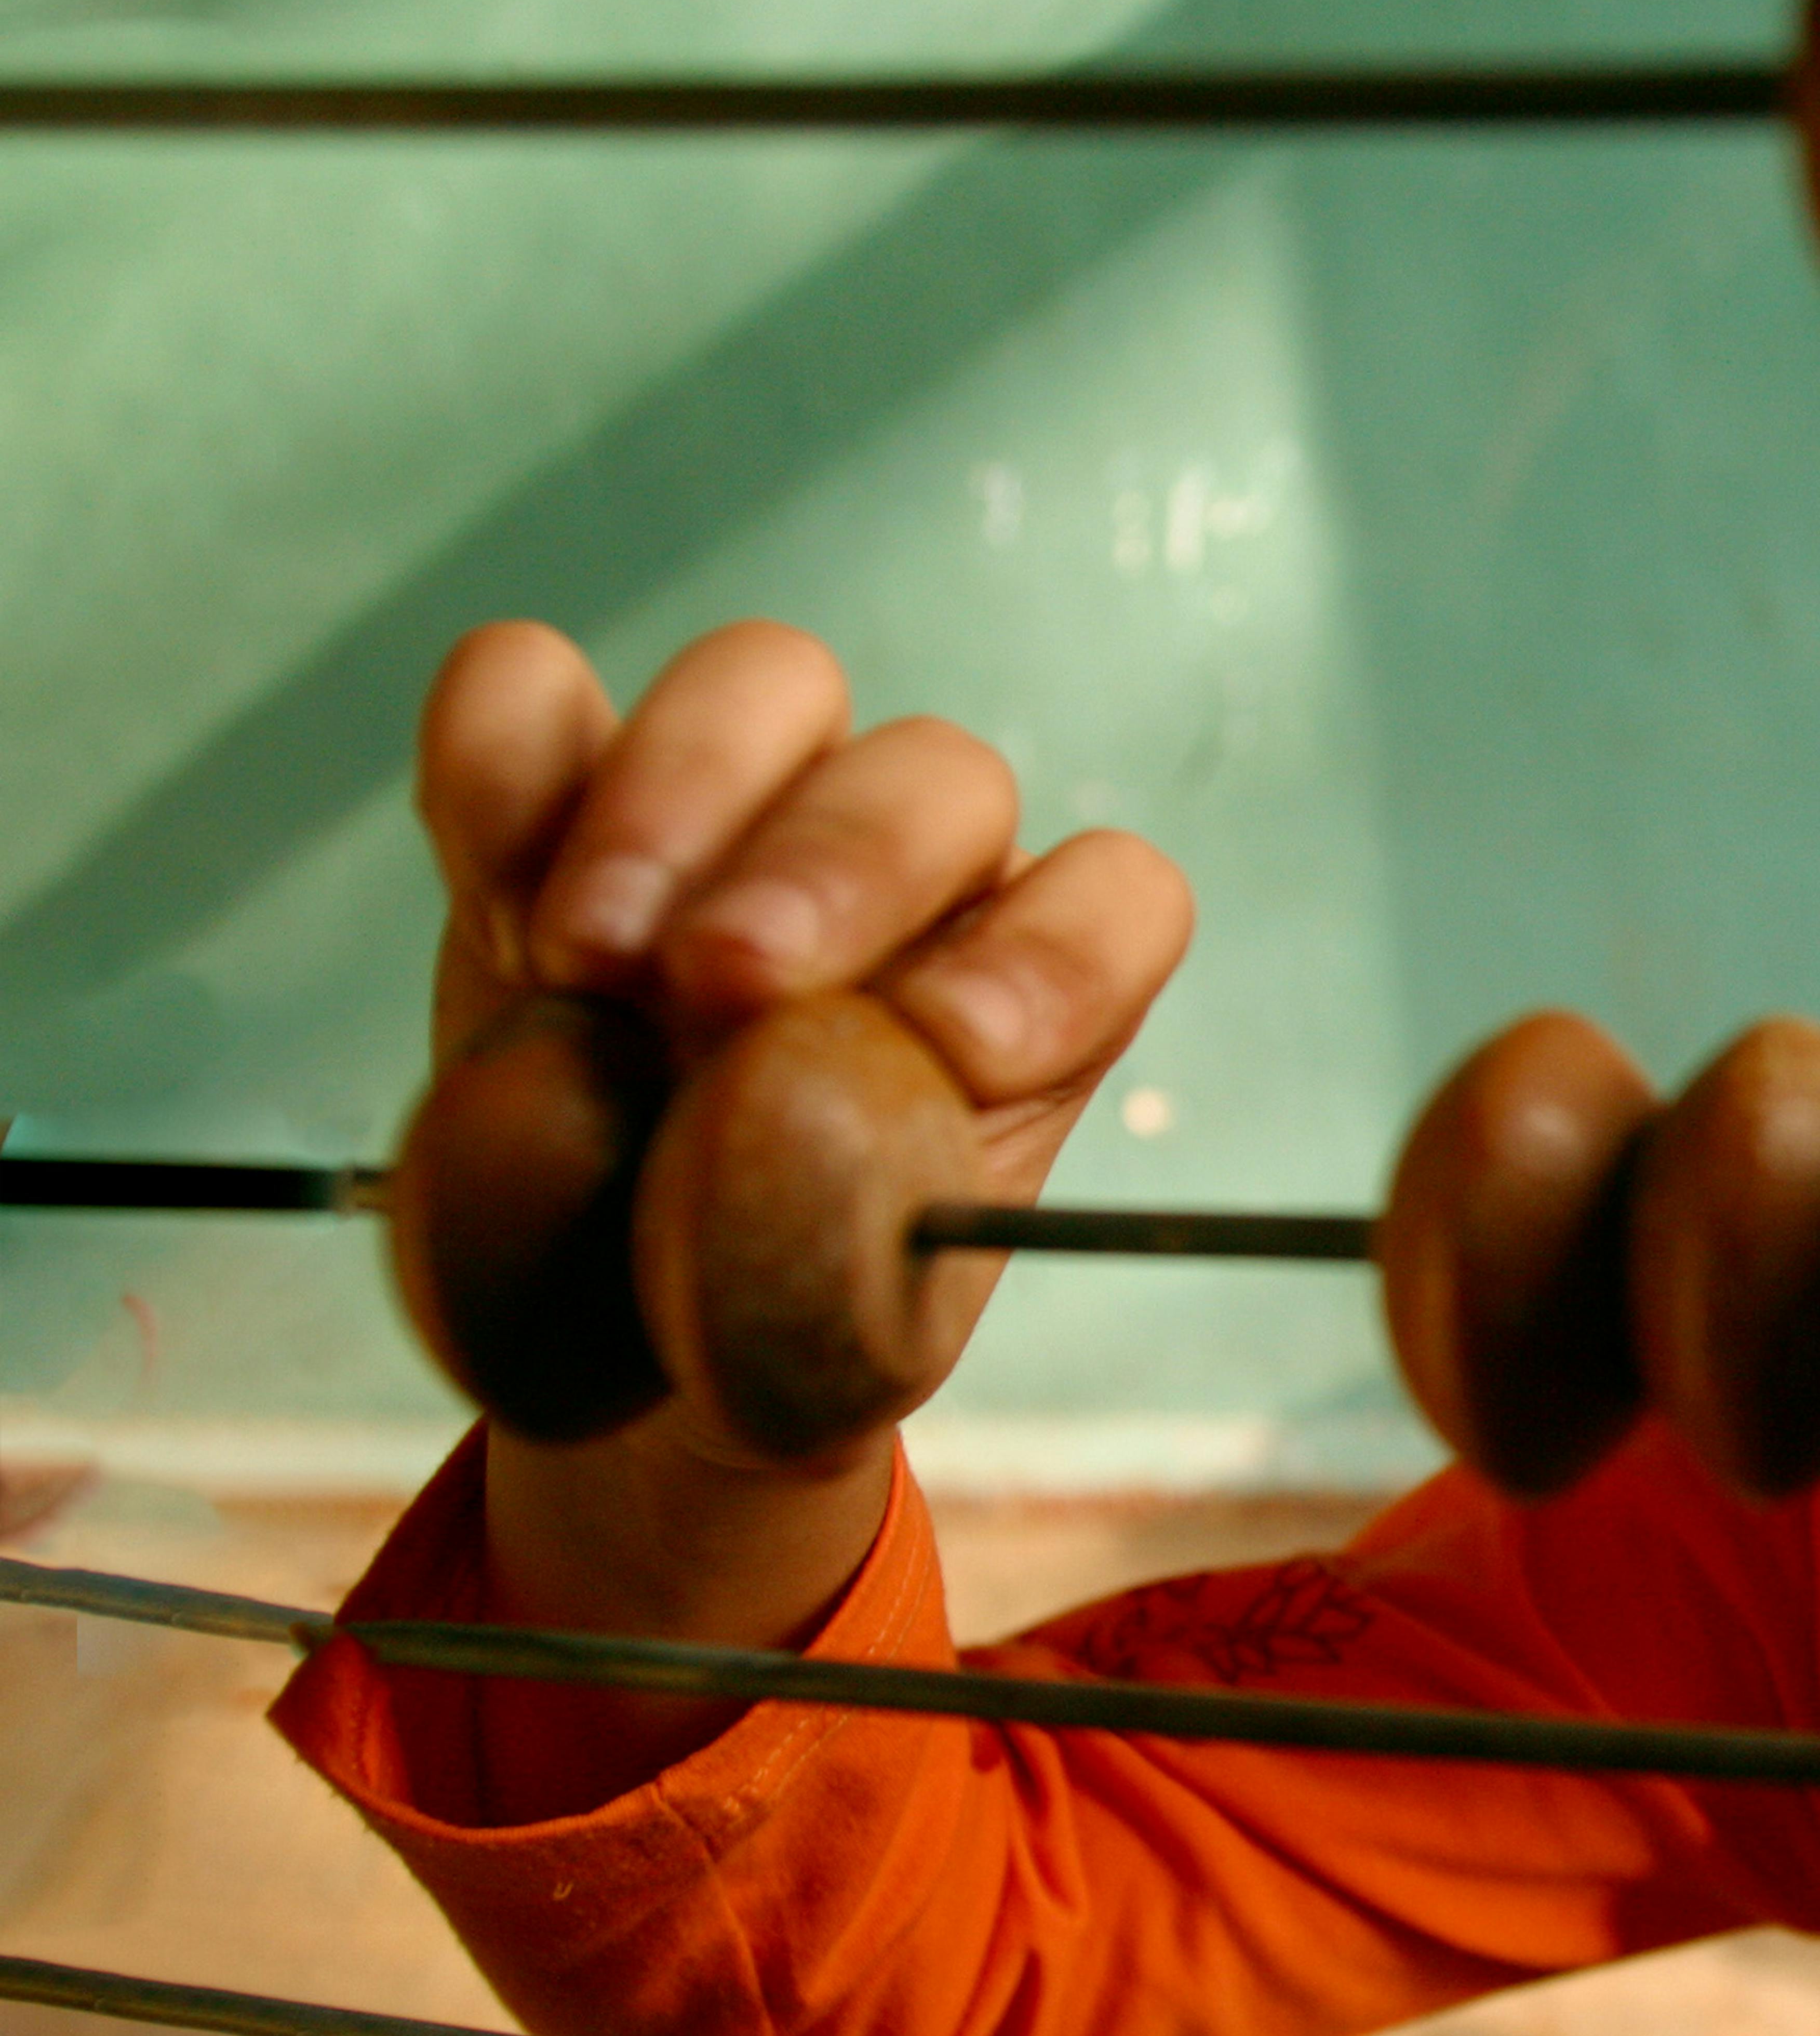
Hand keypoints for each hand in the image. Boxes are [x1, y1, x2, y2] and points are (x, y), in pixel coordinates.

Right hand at [410, 620, 1190, 1746]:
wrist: (614, 1346)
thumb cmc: (764, 1328)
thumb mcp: (831, 1350)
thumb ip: (836, 1270)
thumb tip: (765, 1145)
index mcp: (1026, 994)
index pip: (1117, 901)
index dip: (1054, 958)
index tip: (944, 1053)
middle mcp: (912, 873)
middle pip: (936, 775)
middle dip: (830, 870)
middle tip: (714, 992)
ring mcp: (738, 808)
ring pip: (766, 685)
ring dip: (674, 804)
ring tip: (585, 964)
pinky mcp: (558, 799)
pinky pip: (533, 694)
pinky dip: (500, 762)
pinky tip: (486, 893)